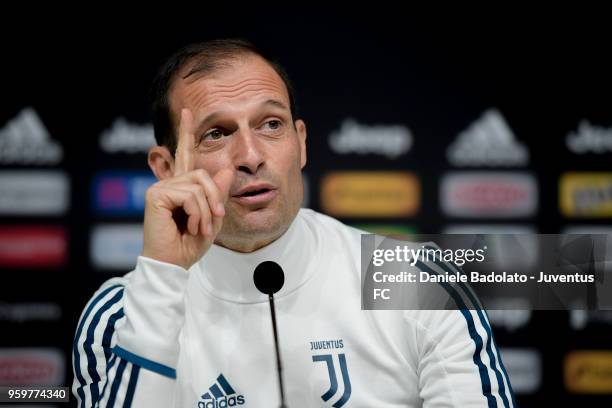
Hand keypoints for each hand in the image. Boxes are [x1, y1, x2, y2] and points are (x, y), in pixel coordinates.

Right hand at [141, 108, 234, 269]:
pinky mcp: (155, 194)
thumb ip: (218, 193)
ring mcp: (160, 187)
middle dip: (215, 198)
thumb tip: (227, 169)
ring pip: (199, 185)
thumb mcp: (212, 216)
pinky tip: (190, 227)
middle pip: (203, 174)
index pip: (185, 154)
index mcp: (181, 187)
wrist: (174, 263)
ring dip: (207, 210)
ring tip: (200, 227)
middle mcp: (169, 183)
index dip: (186, 132)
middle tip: (214, 220)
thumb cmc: (189, 244)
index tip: (188, 111)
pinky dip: (197, 213)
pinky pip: (190, 195)